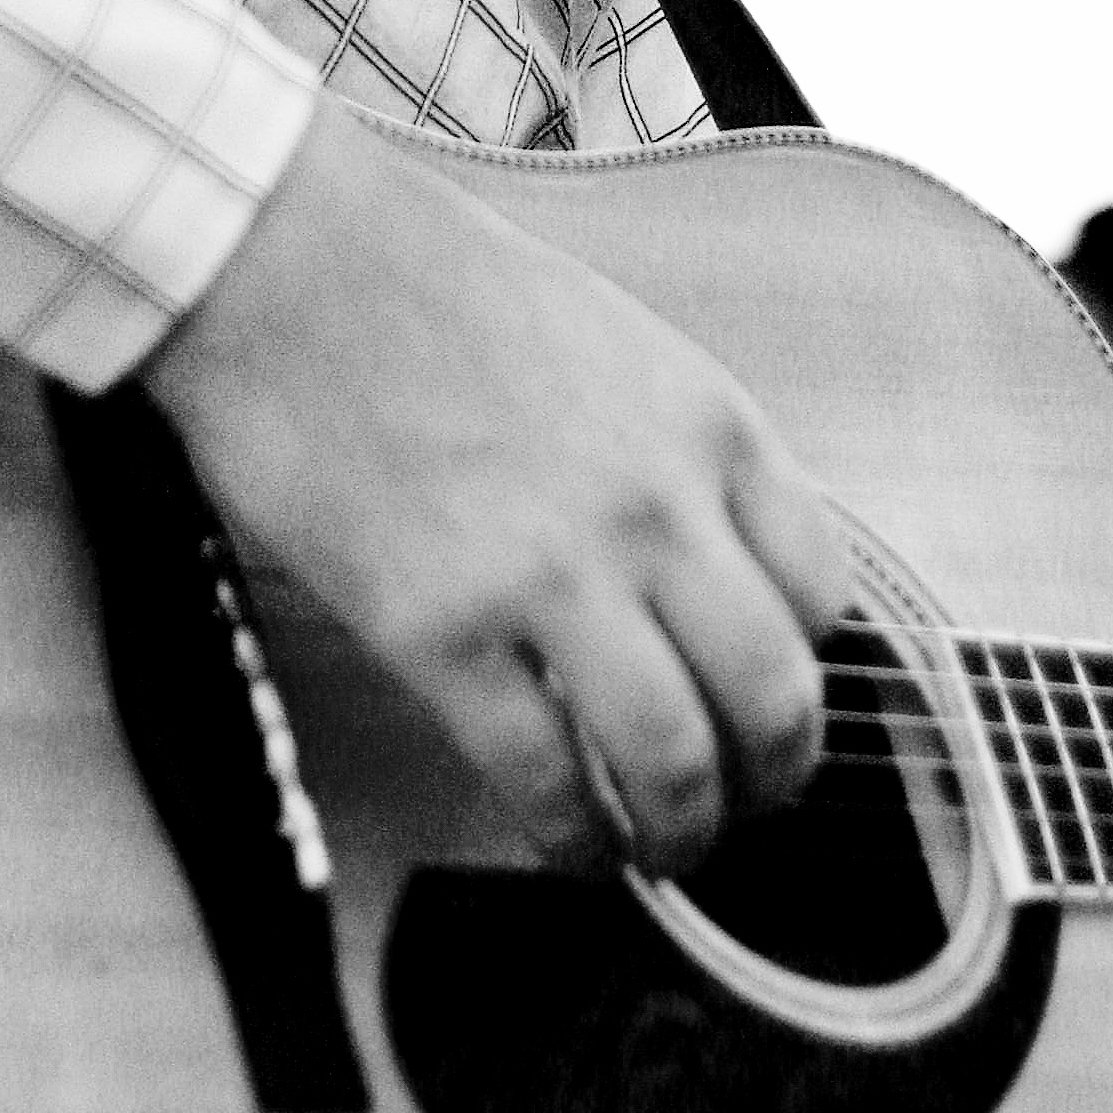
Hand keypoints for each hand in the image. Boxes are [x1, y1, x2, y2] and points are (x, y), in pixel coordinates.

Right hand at [140, 95, 848, 871]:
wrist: (290, 263)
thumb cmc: (431, 286)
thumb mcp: (614, 339)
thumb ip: (676, 450)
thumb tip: (710, 573)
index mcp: (706, 424)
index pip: (822, 594)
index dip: (801, 672)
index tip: (765, 701)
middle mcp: (654, 506)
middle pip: (774, 698)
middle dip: (771, 781)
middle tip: (742, 806)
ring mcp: (550, 574)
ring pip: (676, 762)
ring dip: (683, 835)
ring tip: (658, 849)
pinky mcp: (441, 635)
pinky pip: (544, 780)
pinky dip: (571, 840)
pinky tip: (565, 842)